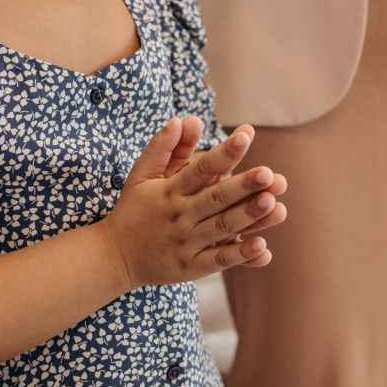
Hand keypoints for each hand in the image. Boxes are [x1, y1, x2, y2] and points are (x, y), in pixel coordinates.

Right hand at [100, 118, 288, 287]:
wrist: (113, 257)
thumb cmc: (132, 210)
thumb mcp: (140, 175)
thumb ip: (163, 147)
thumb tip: (183, 119)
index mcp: (169, 191)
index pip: (200, 168)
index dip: (224, 153)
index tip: (246, 136)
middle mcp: (179, 215)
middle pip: (215, 198)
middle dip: (243, 186)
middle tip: (268, 174)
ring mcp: (186, 242)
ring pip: (221, 228)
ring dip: (248, 217)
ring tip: (273, 203)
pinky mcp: (190, 267)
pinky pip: (218, 261)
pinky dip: (240, 255)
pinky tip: (263, 247)